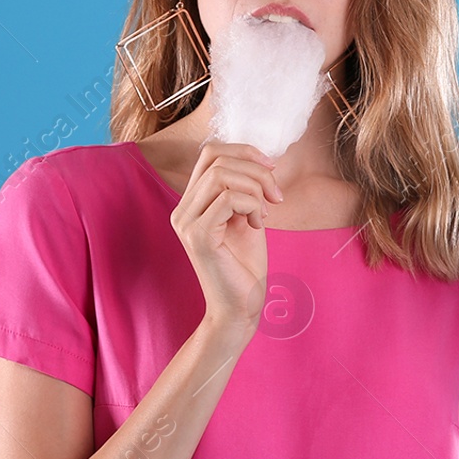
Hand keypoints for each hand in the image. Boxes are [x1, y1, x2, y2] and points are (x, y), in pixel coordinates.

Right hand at [169, 140, 284, 334]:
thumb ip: (244, 190)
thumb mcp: (246, 217)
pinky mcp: (198, 236)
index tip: (272, 168)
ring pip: (221, 175)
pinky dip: (251, 205)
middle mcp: (182, 210)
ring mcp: (186, 223)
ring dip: (255, 188)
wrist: (240, 307)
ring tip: (265, 213)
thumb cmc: (245, 266)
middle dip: (256, 171)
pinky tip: (258, 224)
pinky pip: (228, 198)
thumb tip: (260, 160)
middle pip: (217, 160)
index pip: (210, 153)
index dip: (244, 151)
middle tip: (276, 197)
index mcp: (191, 202)